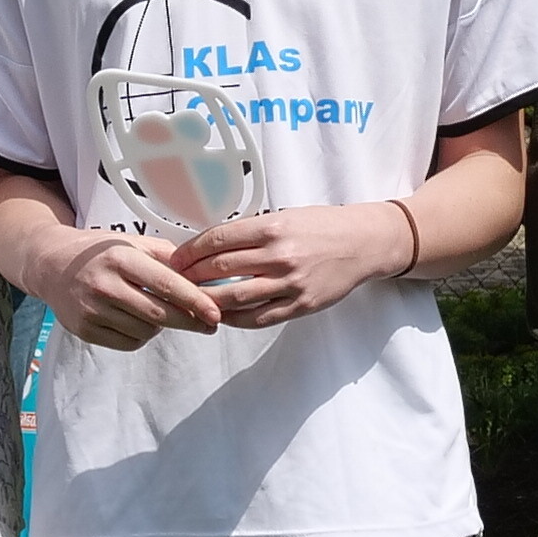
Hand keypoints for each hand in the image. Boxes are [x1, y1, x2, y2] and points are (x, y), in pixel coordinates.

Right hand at [31, 229, 223, 350]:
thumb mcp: (131, 242)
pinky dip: (141, 336)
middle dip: (189, 321)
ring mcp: (92, 310)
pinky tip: (138, 321)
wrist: (51, 264)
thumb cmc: (97, 253)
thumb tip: (201, 275)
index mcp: (120, 258)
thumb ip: (166, 256)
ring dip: (162, 327)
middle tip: (208, 324)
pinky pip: (128, 342)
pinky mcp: (85, 330)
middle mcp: (104, 285)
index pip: (166, 284)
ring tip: (159, 312)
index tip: (215, 313)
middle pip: (159, 314)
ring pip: (146, 331)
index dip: (195, 301)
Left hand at [170, 203, 409, 327]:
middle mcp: (279, 255)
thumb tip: (209, 246)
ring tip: (192, 301)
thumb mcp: (285, 217)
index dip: (190, 251)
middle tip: (174, 282)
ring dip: (207, 301)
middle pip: (220, 269)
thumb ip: (251, 231)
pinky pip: (259, 318)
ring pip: (234, 297)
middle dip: (191, 276)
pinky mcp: (301, 305)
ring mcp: (290, 283)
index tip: (175, 259)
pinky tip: (222, 316)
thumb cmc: (321, 226)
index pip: (217, 240)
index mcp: (272, 226)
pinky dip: (235, 319)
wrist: (363, 243)